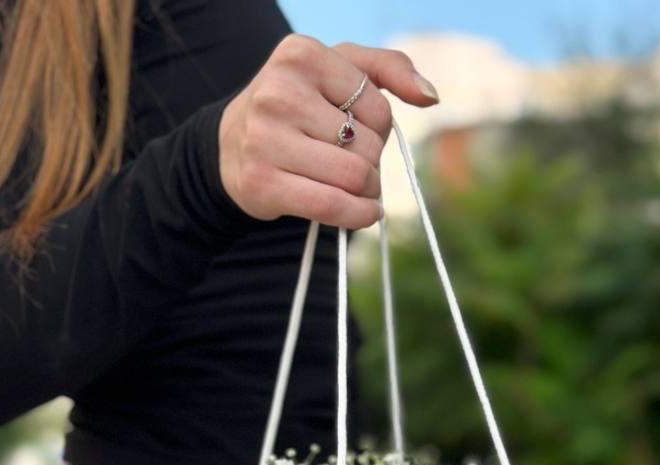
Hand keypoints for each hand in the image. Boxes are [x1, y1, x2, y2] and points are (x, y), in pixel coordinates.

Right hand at [218, 36, 438, 228]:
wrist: (229, 146)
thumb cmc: (296, 106)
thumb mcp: (336, 70)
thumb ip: (388, 68)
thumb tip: (430, 96)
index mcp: (301, 54)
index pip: (378, 108)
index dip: (378, 129)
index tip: (354, 131)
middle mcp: (279, 92)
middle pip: (368, 147)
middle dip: (371, 163)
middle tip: (350, 162)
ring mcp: (266, 139)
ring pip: (355, 178)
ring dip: (366, 192)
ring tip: (354, 187)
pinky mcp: (264, 182)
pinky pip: (332, 207)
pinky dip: (358, 216)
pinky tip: (363, 212)